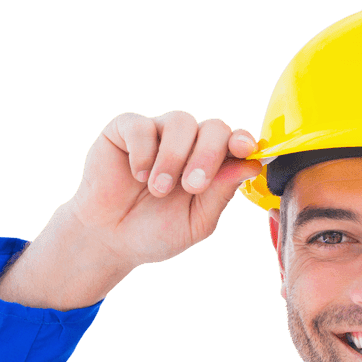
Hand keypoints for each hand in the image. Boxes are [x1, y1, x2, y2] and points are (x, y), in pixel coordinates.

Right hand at [65, 110, 261, 271]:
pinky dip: (143, 152)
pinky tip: (137, 176)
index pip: (235, 143)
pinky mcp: (126, 129)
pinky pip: (142, 125)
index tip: (245, 150)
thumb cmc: (156, 232)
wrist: (110, 240)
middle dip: (208, 155)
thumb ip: (221, 194)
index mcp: (212, 166)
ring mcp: (159, 133)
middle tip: (192, 186)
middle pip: (214, 128)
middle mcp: (190, 144)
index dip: (243, 142)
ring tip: (158, 189)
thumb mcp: (196, 222)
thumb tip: (251, 165)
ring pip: (181, 121)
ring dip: (173, 158)